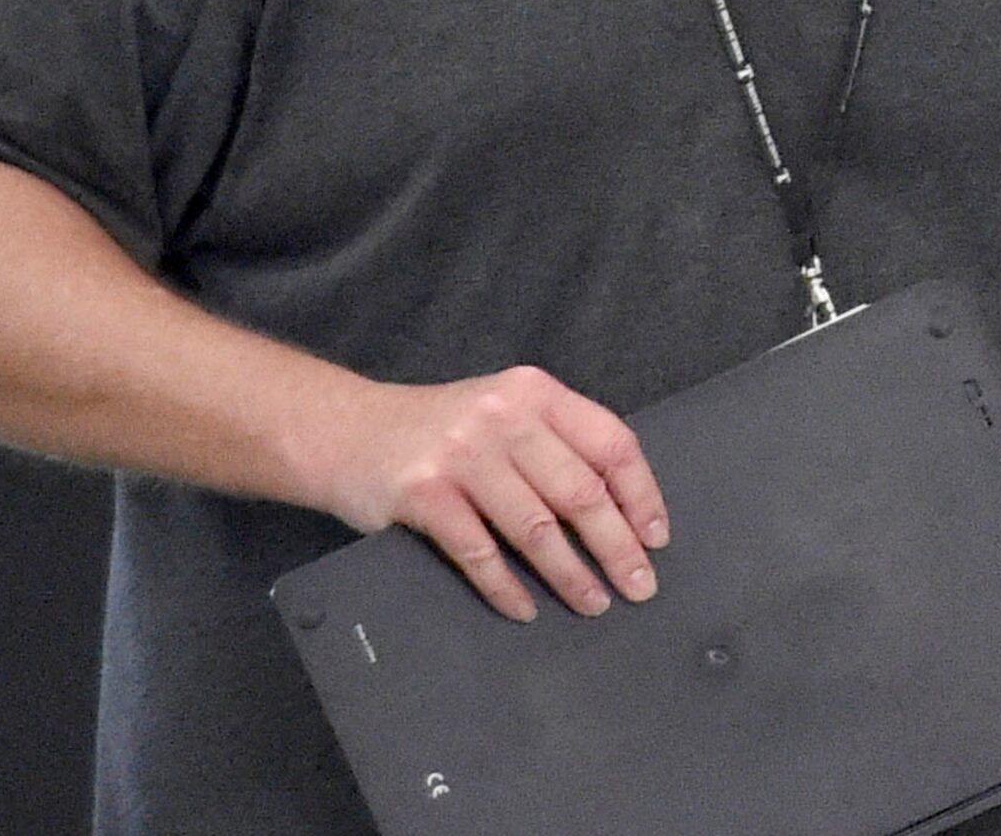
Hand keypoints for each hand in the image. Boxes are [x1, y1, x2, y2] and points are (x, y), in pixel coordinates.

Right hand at [312, 367, 668, 622]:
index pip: (611, 444)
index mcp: (536, 393)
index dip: (641, 495)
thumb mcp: (505, 413)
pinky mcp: (423, 494)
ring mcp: (462, 455)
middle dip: (617, 546)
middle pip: (581, 491)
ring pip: (537, 528)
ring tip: (593, 603)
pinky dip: (507, 587)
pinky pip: (479, 552)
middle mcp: (504, 417)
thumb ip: (556, 445)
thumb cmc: (439, 430)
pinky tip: (525, 609)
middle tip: (639, 585)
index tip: (657, 537)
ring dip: (571, 574)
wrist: (343, 430)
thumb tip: (622, 510)